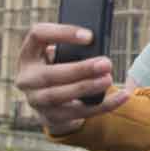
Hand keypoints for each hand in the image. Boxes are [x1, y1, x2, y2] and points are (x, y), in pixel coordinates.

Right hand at [15, 23, 129, 135]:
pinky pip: (79, 113)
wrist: (50, 102)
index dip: (62, 33)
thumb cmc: (60, 67)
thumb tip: (98, 44)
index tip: (90, 36)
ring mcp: (36, 100)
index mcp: (29, 54)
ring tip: (108, 79)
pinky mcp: (51, 117)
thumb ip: (73, 49)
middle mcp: (26, 78)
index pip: (38, 35)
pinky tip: (122, 97)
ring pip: (59, 96)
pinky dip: (103, 105)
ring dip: (86, 88)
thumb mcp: (62, 55)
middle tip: (106, 63)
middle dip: (80, 69)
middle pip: (49, 74)